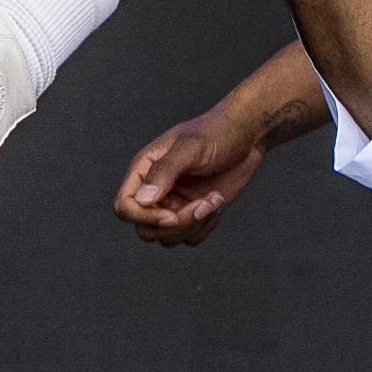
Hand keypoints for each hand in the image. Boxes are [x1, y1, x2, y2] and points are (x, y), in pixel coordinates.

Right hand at [113, 106, 269, 245]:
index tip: (172, 216)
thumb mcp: (191, 147)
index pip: (125, 206)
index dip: (144, 217)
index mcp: (144, 170)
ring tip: (215, 199)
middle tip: (204, 205)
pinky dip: (205, 228)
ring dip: (194, 225)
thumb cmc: (216, 132)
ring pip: (168, 238)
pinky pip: (189, 239)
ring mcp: (173, 204)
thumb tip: (143, 199)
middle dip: (176, 225)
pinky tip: (217, 203)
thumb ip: (165, 171)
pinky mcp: (192, 214)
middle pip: (145, 230)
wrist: (245, 136)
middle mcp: (154, 190)